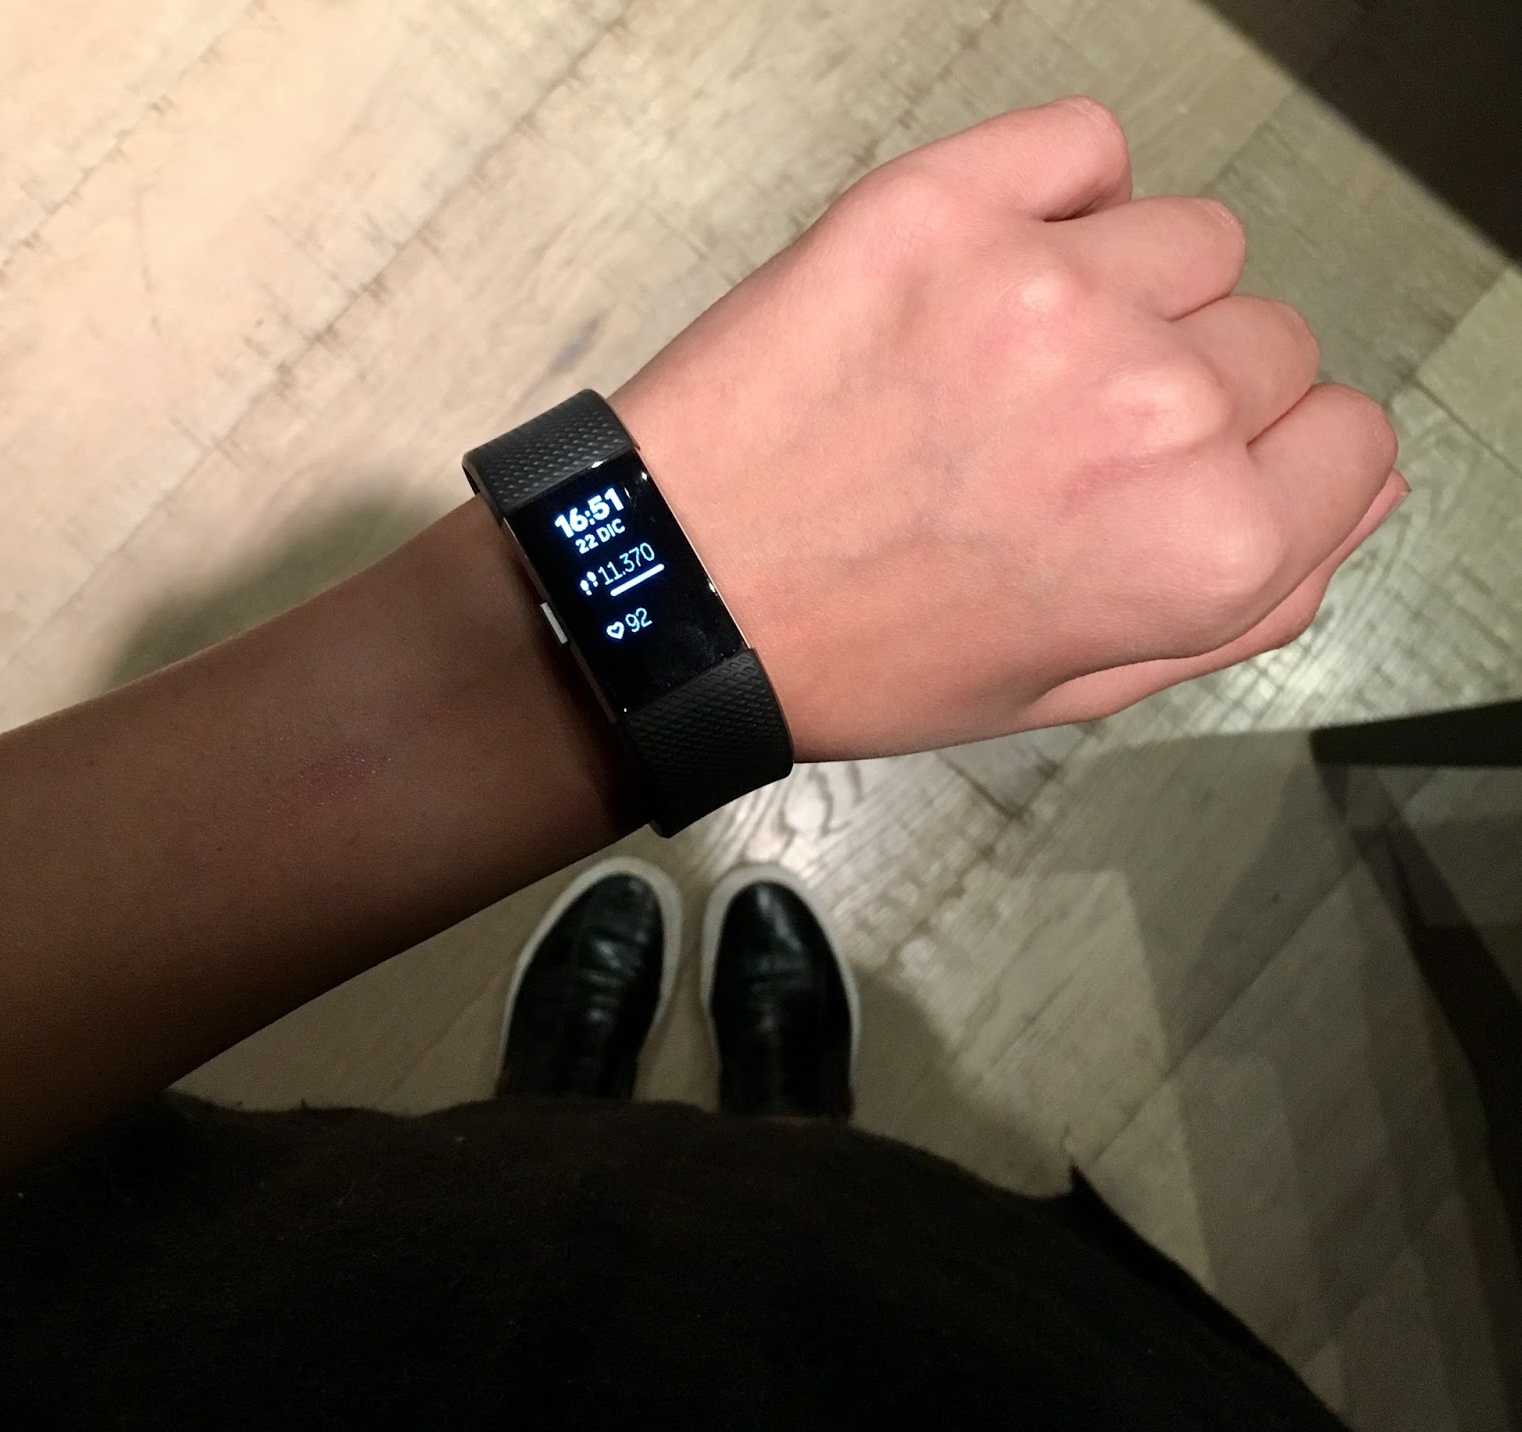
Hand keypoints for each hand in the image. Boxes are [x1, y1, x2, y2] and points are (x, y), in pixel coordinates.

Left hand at [613, 97, 1403, 759]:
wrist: (681, 594)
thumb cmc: (864, 653)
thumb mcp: (1074, 688)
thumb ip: (1247, 603)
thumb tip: (1348, 493)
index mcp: (1201, 548)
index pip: (1350, 443)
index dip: (1267, 469)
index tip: (1185, 480)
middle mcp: (1155, 411)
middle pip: (1271, 342)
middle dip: (1190, 399)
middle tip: (1056, 450)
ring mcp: (1052, 292)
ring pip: (1193, 242)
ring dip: (1129, 297)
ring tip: (1010, 368)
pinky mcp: (945, 208)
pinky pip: (1088, 144)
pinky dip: (1063, 191)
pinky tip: (994, 273)